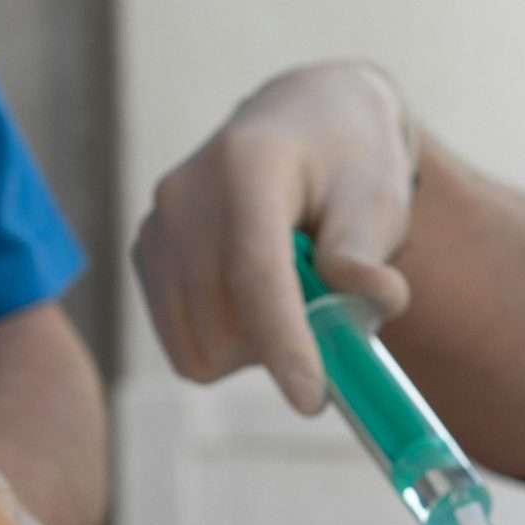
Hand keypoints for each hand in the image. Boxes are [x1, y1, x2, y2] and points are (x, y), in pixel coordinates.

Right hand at [131, 61, 416, 413]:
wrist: (301, 124)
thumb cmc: (348, 163)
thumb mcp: (379, 195)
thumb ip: (367, 250)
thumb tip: (372, 299)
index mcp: (248, 165)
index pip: (254, 271)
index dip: (282, 342)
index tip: (312, 400)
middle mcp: (184, 195)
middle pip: (223, 323)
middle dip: (283, 344)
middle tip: (329, 313)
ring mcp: (155, 227)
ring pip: (198, 347)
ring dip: (254, 349)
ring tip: (291, 298)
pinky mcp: (145, 256)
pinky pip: (184, 346)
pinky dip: (227, 344)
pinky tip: (254, 300)